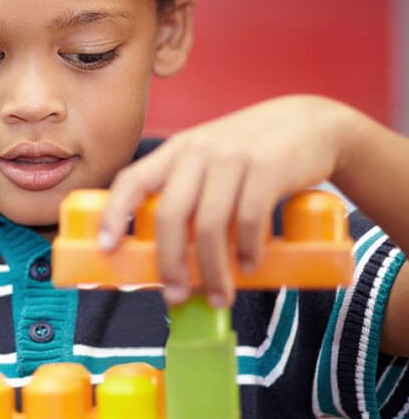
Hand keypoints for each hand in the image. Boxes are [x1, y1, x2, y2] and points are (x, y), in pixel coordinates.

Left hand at [97, 96, 355, 306]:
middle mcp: (198, 151)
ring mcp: (233, 157)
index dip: (114, 214)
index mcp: (176, 152)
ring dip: (213, 269)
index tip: (106, 248)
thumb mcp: (210, 162)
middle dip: (170, 262)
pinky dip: (247, 250)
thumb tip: (169, 257)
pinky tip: (248, 266)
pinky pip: (249, 219)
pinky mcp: (268, 167)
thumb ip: (189, 195)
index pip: (132, 180)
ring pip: (210, 224)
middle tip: (175, 296)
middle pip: (171, 214)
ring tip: (220, 295)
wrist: (311, 123)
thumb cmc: (253, 154)